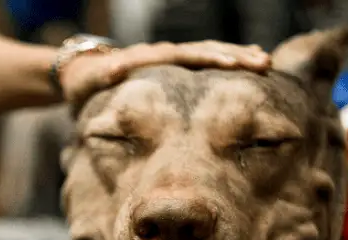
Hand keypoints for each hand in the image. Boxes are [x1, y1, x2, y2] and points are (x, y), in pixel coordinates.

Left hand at [60, 40, 270, 105]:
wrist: (82, 72)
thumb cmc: (86, 82)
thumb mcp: (90, 80)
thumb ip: (102, 75)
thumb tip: (113, 69)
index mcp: (149, 57)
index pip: (185, 54)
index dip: (209, 57)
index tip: (232, 63)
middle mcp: (163, 52)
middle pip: (204, 49)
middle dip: (235, 55)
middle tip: (264, 63)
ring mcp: (169, 56)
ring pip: (209, 51)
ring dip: (237, 55)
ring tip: (265, 61)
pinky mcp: (172, 64)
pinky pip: (204, 58)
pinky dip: (227, 58)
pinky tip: (249, 61)